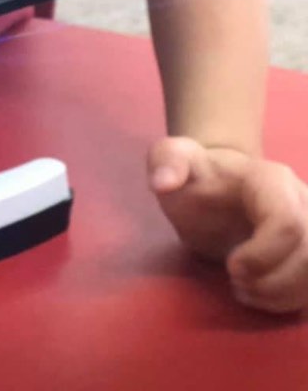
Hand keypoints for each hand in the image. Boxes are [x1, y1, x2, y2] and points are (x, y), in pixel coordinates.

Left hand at [149, 137, 307, 313]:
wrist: (220, 182)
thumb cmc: (196, 175)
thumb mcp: (171, 159)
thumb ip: (166, 162)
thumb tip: (163, 183)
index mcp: (271, 179)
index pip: (287, 222)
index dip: (263, 254)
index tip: (231, 268)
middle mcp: (303, 200)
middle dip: (273, 280)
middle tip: (235, 282)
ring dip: (284, 293)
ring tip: (244, 291)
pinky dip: (290, 298)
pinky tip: (259, 295)